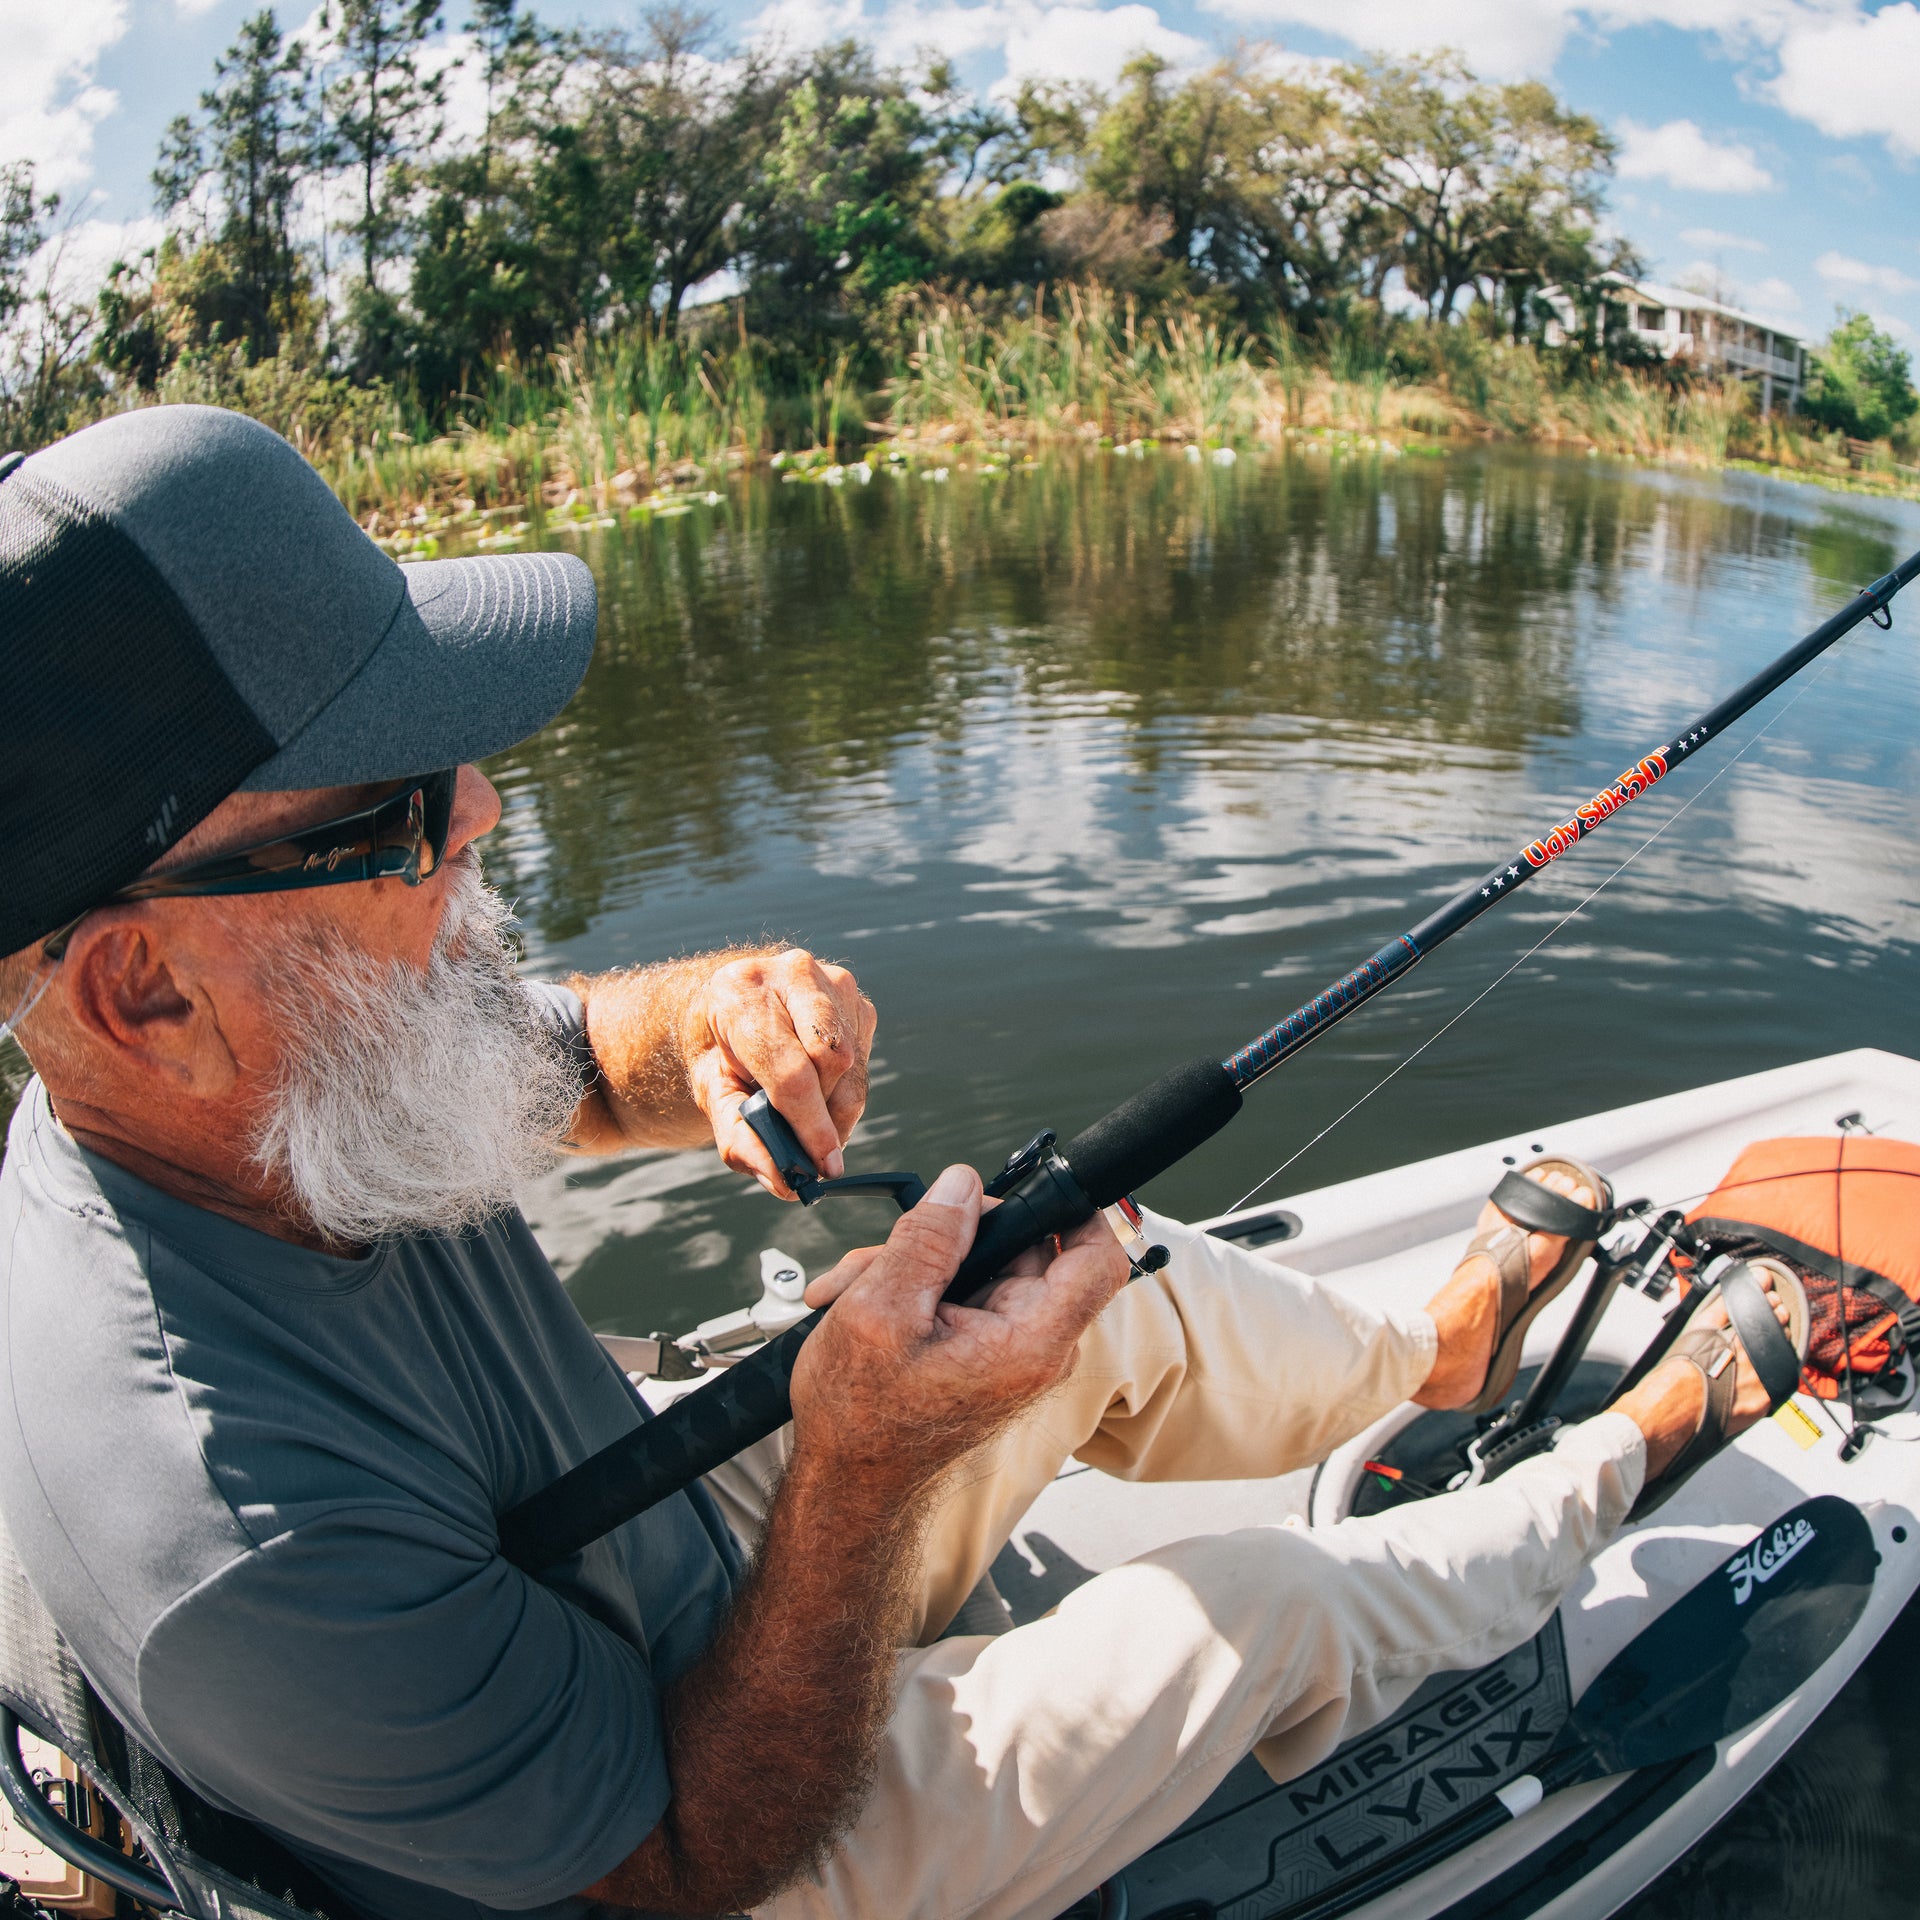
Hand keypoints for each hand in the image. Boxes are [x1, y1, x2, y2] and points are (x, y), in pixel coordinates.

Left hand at [681, 949, 875, 1195]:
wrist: (732, 1006)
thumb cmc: (720, 1054)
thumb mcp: (714, 1096)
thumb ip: (742, 1140)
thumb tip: (786, 1182)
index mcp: (741, 992)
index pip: (790, 1070)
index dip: (810, 1125)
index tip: (823, 1168)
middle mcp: (791, 973)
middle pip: (831, 1063)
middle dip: (825, 1117)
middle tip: (811, 1151)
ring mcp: (831, 980)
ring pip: (853, 1063)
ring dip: (836, 1107)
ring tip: (805, 1117)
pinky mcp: (856, 998)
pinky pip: (864, 1060)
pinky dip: (844, 1090)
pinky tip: (817, 1088)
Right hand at [791, 1164, 1129, 1498]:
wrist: (848, 1482)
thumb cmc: (863, 1420)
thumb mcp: (880, 1310)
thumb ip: (928, 1240)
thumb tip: (963, 1185)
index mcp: (1029, 1342)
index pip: (1097, 1262)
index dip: (1079, 1211)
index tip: (1037, 1185)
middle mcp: (1033, 1347)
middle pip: (1024, 1251)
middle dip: (950, 1236)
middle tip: (890, 1249)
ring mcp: (1009, 1350)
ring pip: (982, 1268)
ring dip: (918, 1264)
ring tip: (859, 1287)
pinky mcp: (984, 1352)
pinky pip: (963, 1295)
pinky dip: (916, 1290)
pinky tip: (865, 1302)